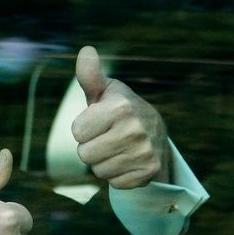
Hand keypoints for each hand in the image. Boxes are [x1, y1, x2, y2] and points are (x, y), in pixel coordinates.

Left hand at [72, 46, 169, 188]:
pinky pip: (115, 183)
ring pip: (99, 171)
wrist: (156, 132)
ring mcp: (144, 153)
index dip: (84, 128)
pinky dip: (117, 175)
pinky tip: (127, 161)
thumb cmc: (120, 109)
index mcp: (120, 107)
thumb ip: (90, 75)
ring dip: (104, 162)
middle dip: (92, 148)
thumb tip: (86, 50)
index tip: (98, 122)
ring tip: (118, 148)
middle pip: (85, 155)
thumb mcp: (106, 91)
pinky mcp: (148, 173)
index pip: (77, 132)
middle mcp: (135, 130)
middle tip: (108, 137)